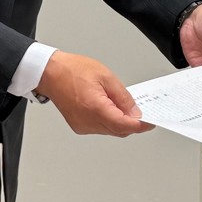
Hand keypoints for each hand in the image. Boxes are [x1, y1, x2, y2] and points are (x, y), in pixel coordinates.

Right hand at [36, 51, 154, 136]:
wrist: (50, 73)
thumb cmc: (73, 70)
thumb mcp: (106, 76)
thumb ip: (123, 97)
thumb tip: (134, 112)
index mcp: (95, 108)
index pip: (124, 125)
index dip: (140, 125)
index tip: (150, 122)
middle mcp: (88, 121)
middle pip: (118, 131)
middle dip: (132, 124)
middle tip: (142, 113)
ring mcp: (82, 125)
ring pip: (110, 131)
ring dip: (120, 123)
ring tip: (123, 106)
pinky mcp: (78, 126)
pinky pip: (99, 129)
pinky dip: (108, 122)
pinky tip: (110, 109)